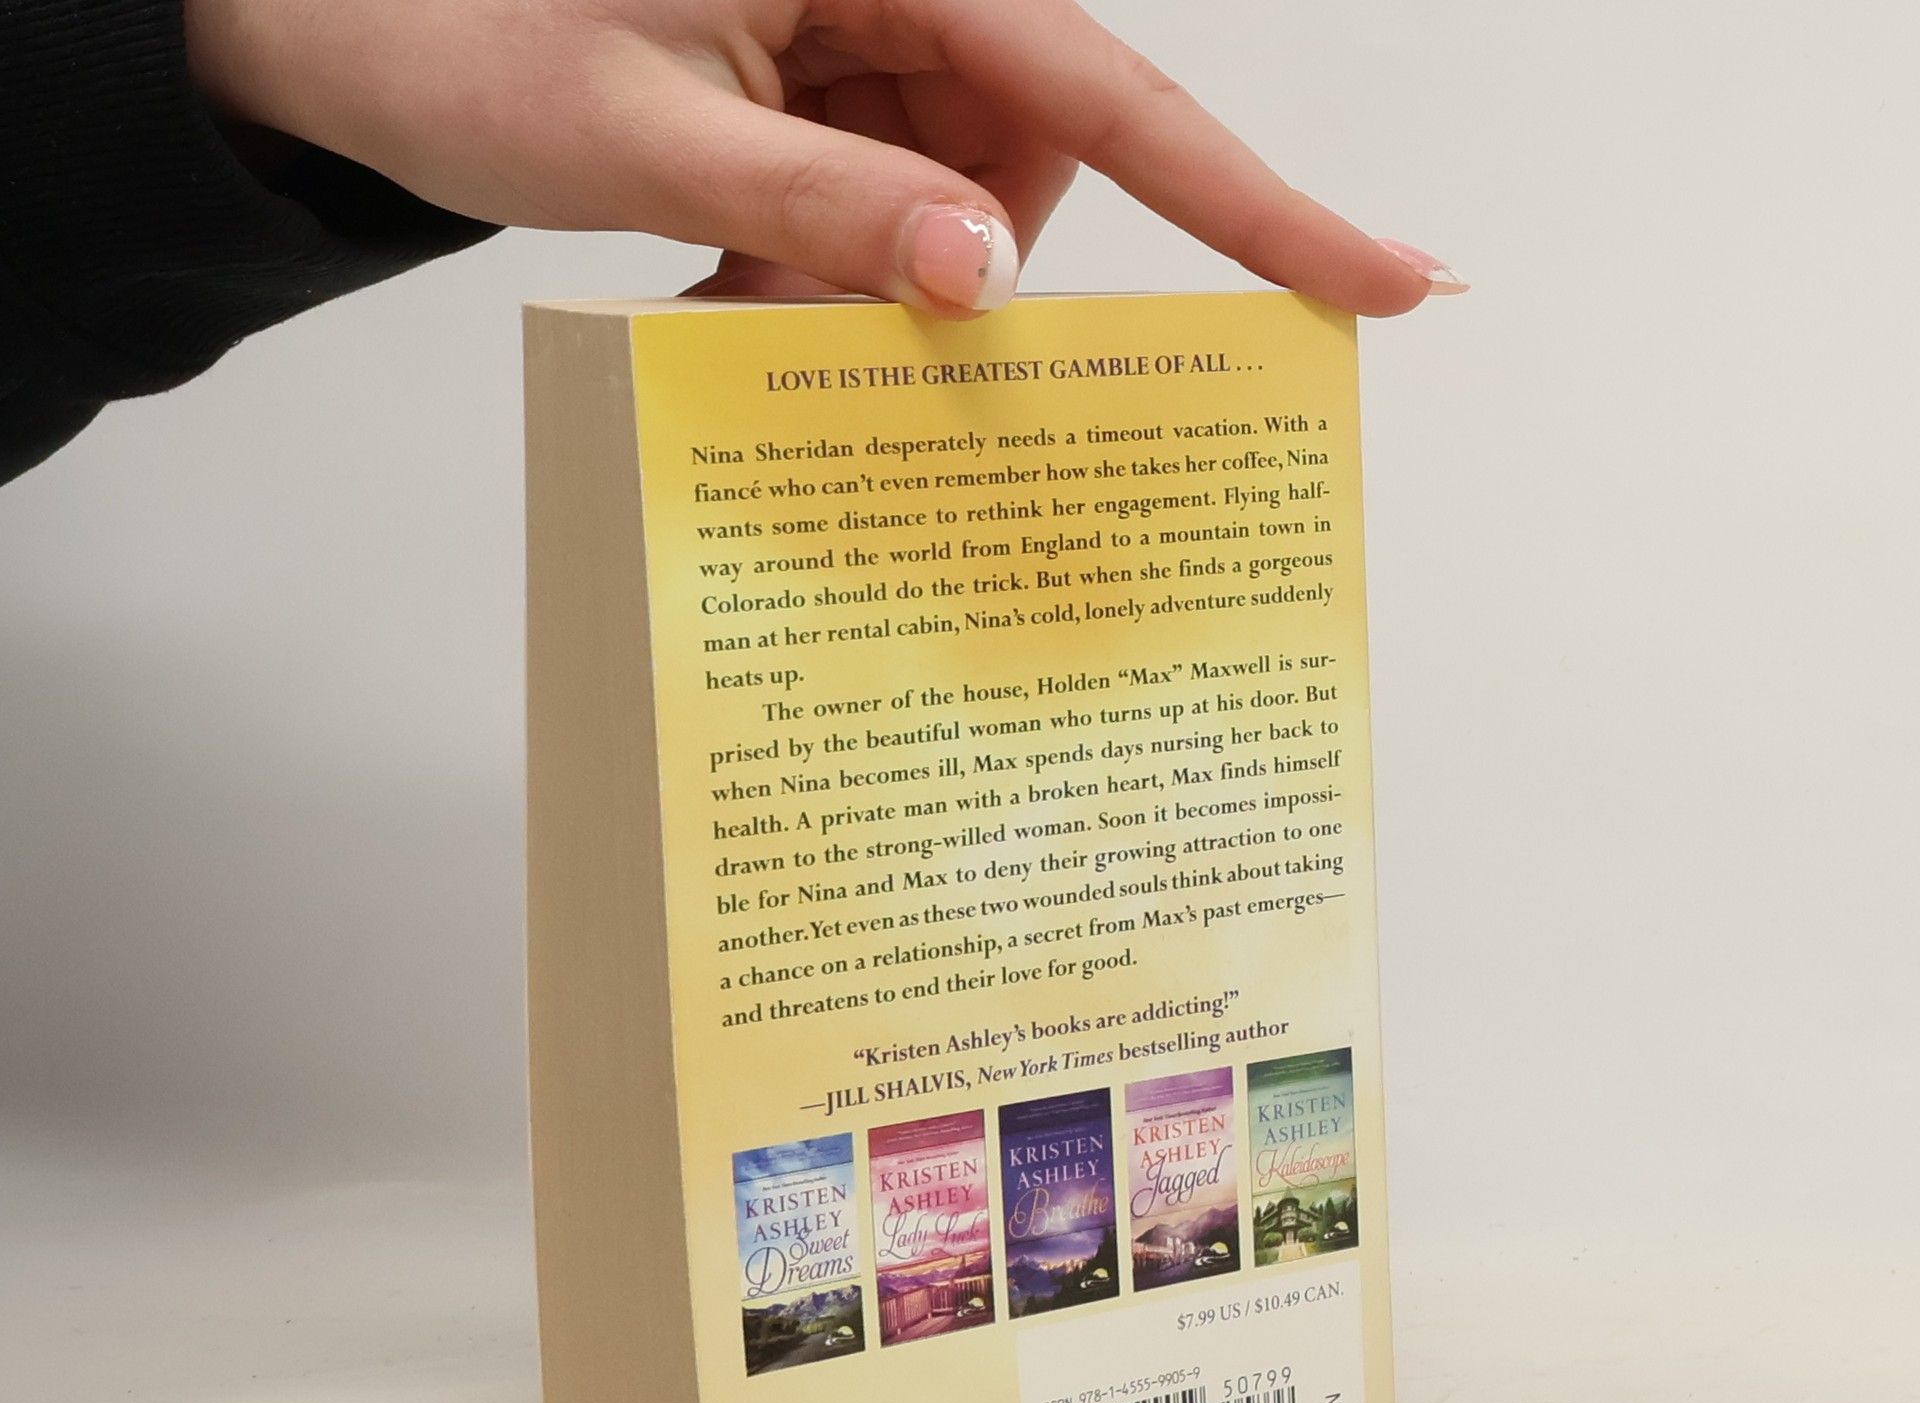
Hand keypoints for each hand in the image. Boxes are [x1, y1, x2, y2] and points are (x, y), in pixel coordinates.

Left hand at [184, 0, 1463, 316]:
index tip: (1383, 277)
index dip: (1254, 198)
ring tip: (723, 287)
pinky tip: (724, 270)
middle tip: (798, 319)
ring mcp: (863, 36)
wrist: (342, 19)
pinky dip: (820, 271)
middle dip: (943, 276)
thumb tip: (982, 286)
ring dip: (861, 285)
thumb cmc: (457, 30)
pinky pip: (883, 204)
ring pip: (953, 204)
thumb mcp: (643, 132)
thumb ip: (825, 205)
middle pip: (1027, 165)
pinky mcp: (826, 86)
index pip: (1107, 90)